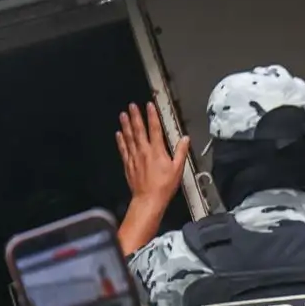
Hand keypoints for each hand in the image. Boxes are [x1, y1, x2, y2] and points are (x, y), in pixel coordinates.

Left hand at [116, 103, 188, 254]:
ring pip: (129, 137)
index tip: (149, 106)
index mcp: (157, 151)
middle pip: (139, 130)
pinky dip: (121, 141)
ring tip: (123, 115)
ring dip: (126, 125)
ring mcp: (134, 157)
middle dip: (135, 116)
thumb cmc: (164, 186)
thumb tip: (185, 139)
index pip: (154, 129)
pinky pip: (124, 149)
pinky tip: (119, 134)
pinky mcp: (128, 164)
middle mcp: (144, 151)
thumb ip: (181, 152)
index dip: (152, 116)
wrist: (149, 199)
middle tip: (131, 106)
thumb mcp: (178, 169)